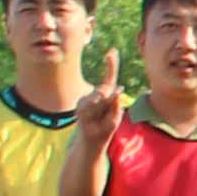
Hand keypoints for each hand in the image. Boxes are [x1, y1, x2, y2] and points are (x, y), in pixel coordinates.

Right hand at [73, 36, 127, 150]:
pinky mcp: (80, 110)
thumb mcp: (114, 119)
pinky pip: (88, 106)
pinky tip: (92, 117)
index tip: (112, 51)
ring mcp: (85, 102)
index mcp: (104, 97)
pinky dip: (92, 110)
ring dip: (100, 104)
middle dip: (109, 93)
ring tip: (100, 115)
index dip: (111, 65)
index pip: (109, 79)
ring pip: (96, 97)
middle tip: (107, 90)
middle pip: (104, 88)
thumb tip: (116, 90)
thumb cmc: (104, 130)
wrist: (91, 144)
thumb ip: (115, 105)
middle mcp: (94, 96)